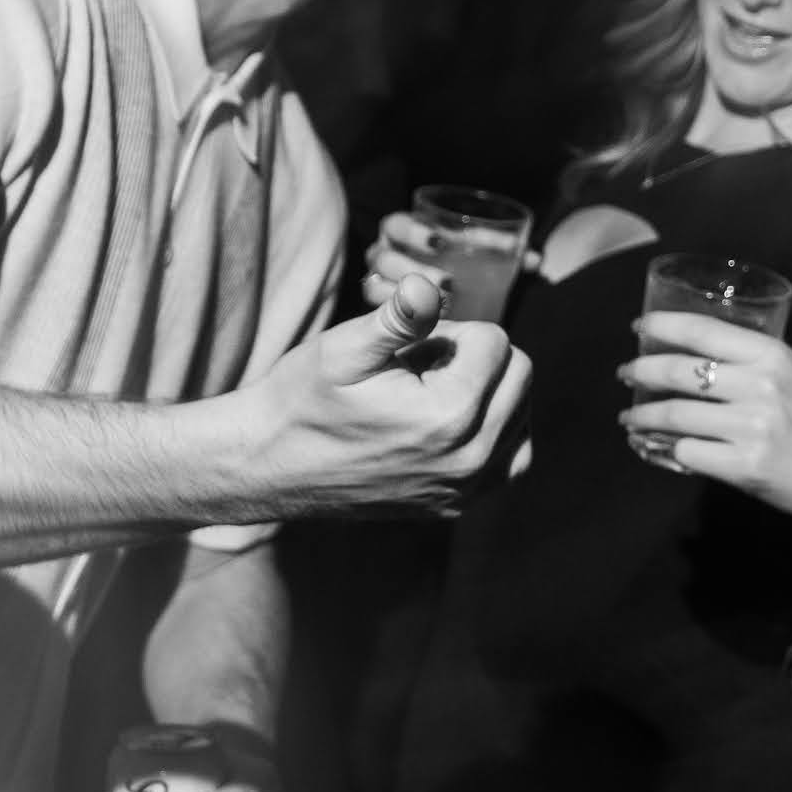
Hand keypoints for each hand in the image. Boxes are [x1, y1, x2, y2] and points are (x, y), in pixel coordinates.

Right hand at [200, 268, 530, 516]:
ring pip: (521, 414)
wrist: (270, 467)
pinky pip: (510, 460)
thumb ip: (396, 318)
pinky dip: (494, 434)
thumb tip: (428, 284)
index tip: (410, 348)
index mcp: (447, 415)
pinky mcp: (458, 506)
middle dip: (477, 359)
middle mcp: (469, 459)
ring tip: (429, 397)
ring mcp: (466, 490)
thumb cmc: (303, 399)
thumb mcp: (342, 349)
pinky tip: (453, 424)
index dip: (453, 331)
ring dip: (487, 394)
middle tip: (420, 368)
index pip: (497, 342)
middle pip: (520, 375)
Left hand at [616, 312, 791, 529]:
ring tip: (631, 416)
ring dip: (643, 415)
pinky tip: (661, 445)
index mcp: (773, 356)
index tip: (639, 329)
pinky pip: (687, 451)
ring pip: (675, 414)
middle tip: (626, 374)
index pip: (704, 331)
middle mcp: (760, 386)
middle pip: (680, 370)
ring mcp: (751, 428)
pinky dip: (669, 447)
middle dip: (642, 370)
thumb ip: (753, 362)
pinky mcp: (743, 466)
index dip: (663, 326)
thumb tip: (694, 351)